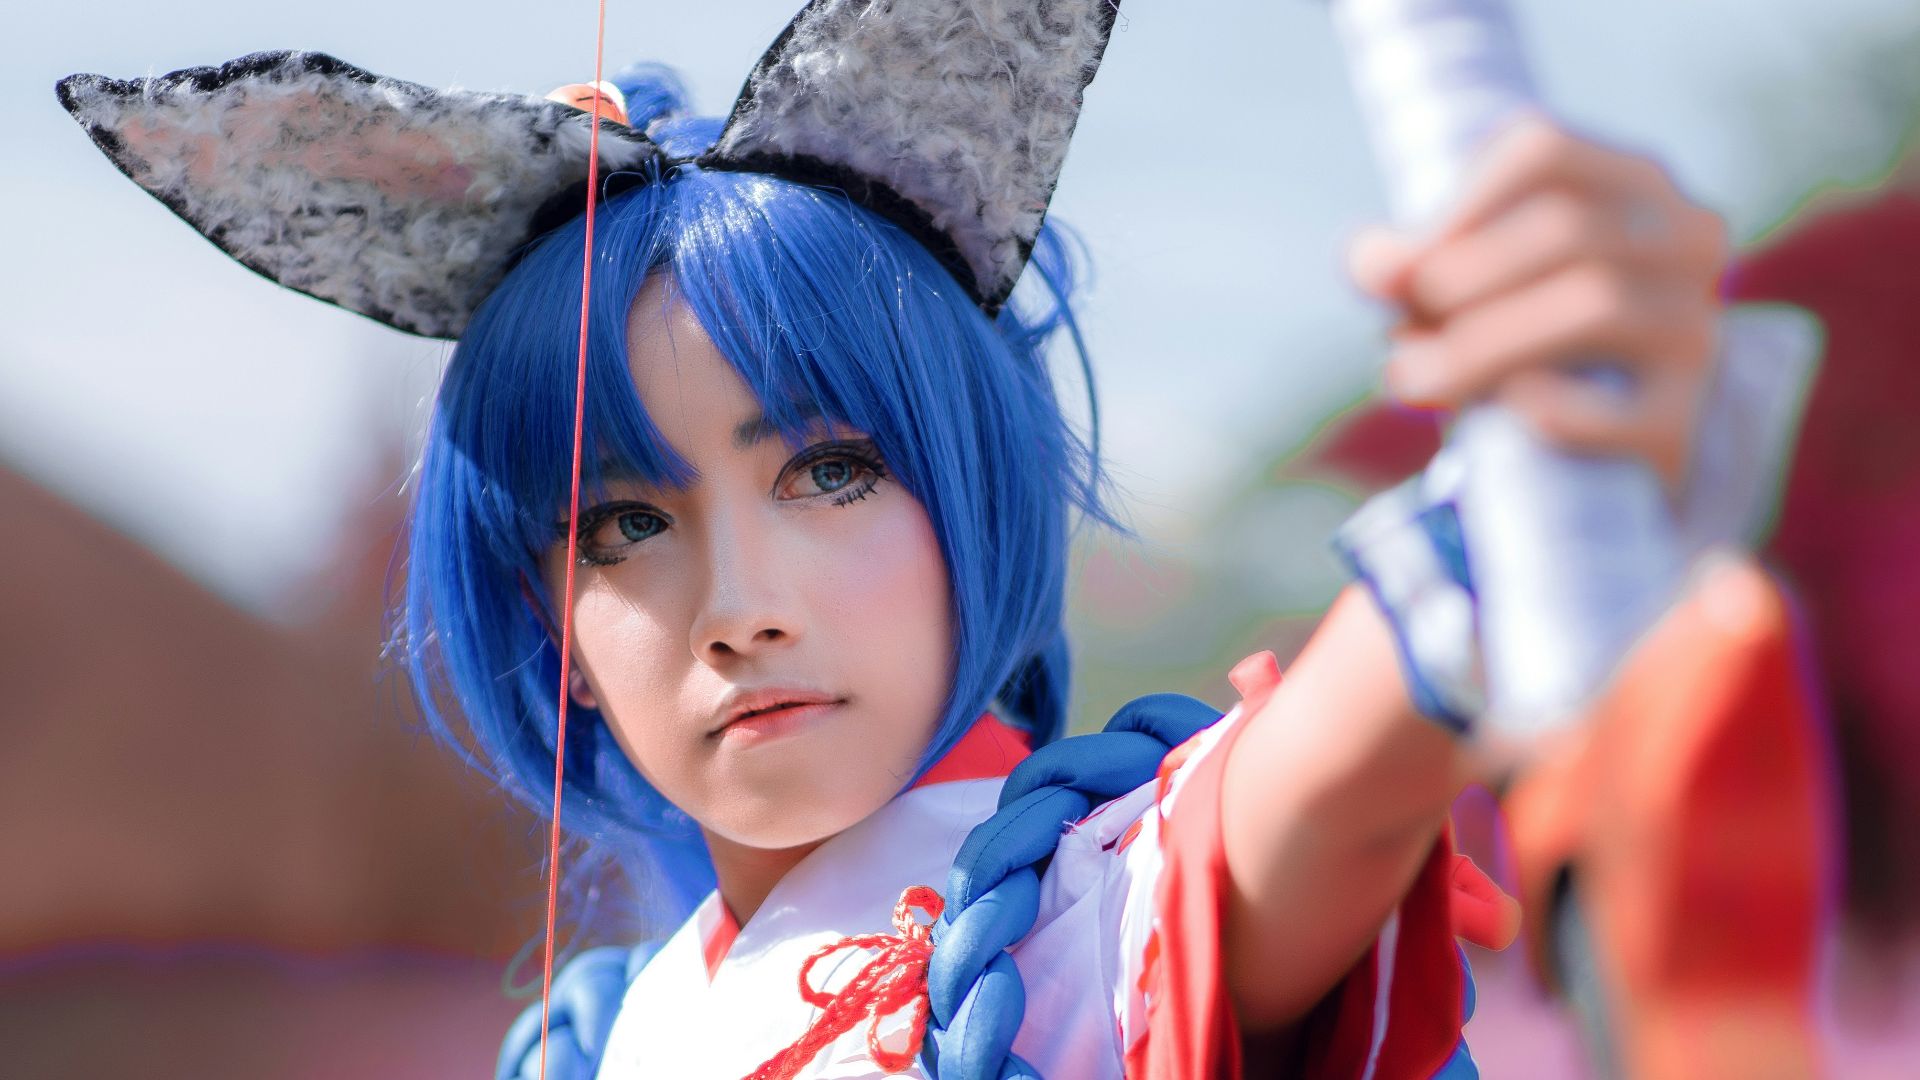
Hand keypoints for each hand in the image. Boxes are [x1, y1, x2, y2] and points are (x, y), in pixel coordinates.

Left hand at [1348, 116, 1728, 500]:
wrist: (1614, 435)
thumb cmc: (1529, 333)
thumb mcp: (1474, 282)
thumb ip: (1418, 263)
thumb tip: (1371, 263)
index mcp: (1633, 180)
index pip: (1544, 152)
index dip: (1459, 207)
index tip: (1398, 270)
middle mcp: (1686, 239)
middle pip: (1568, 230)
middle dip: (1460, 281)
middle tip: (1394, 333)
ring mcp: (1695, 327)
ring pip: (1597, 303)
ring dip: (1481, 344)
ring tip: (1412, 378)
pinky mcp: (1686, 419)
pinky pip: (1622, 410)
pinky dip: (1551, 409)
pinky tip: (1503, 411)